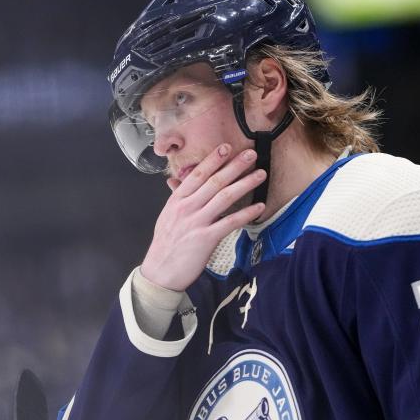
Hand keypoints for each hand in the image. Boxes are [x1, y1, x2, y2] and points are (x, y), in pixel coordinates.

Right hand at [139, 144, 265, 291]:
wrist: (160, 271)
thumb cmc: (165, 244)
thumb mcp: (167, 216)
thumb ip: (176, 197)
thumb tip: (176, 181)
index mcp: (177, 200)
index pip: (197, 174)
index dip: (213, 160)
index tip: (226, 148)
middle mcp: (187, 207)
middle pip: (214, 182)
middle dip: (234, 166)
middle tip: (250, 154)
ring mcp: (197, 222)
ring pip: (224, 198)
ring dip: (245, 184)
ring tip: (260, 174)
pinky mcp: (206, 238)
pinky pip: (230, 222)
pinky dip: (246, 213)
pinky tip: (258, 206)